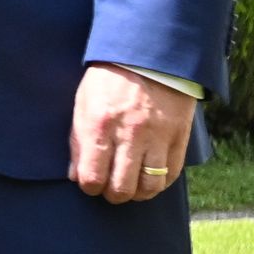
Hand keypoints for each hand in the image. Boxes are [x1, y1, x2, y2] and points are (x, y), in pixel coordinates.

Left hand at [69, 64, 197, 205]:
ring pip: (149, 187)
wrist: (149, 57)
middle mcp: (129, 134)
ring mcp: (157, 138)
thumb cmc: (108, 79)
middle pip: (122, 187)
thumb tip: (74, 175)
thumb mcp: (82, 102)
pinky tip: (148, 180)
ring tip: (129, 188)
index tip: (88, 184)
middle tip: (108, 190)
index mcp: (99, 123)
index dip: (88, 187)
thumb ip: (77, 140)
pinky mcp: (178, 139)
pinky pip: (171, 175)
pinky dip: (159, 184)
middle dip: (112, 195)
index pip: (93, 175)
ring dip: (137, 194)